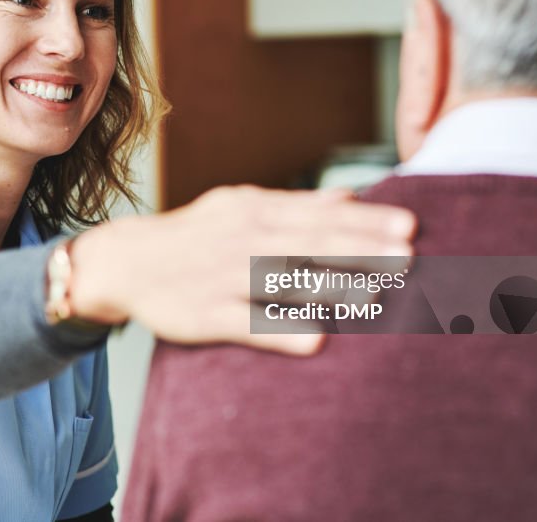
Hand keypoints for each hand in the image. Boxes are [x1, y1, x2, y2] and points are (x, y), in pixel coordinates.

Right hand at [68, 185, 415, 354]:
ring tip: (377, 294)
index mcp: (253, 209)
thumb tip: (353, 196)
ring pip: (283, 281)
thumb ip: (297, 204)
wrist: (127, 262)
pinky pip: (247, 324)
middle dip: (360, 250)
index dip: (365, 221)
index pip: (318, 214)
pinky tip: (317, 340)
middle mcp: (240, 239)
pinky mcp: (205, 315)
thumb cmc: (197, 234)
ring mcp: (222, 277)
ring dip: (330, 287)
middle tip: (408, 257)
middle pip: (308, 244)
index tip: (409, 226)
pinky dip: (281, 331)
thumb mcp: (240, 205)